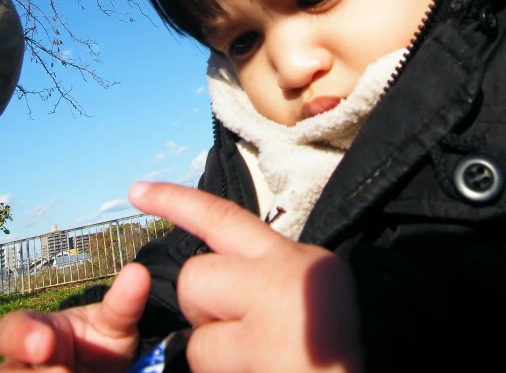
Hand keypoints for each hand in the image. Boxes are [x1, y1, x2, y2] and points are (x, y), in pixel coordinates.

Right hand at [0, 261, 149, 371]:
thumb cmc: (102, 340)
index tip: (44, 344)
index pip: (11, 328)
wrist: (110, 368)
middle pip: (9, 370)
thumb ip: (123, 302)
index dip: (21, 335)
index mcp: (37, 331)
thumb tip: (138, 272)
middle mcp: (26, 362)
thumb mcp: (114, 321)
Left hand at [129, 182, 362, 372]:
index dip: (175, 201)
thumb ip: (263, 266)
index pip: (223, 216)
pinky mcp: (253, 358)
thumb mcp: (309, 284)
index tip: (138, 191)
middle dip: (204, 308)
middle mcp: (280, 279)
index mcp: (292, 256)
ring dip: (217, 350)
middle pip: (196, 277)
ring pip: (198, 332)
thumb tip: (218, 265)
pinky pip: (206, 364)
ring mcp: (267, 323)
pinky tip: (254, 371)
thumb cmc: (326, 344)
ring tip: (257, 358)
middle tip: (244, 330)